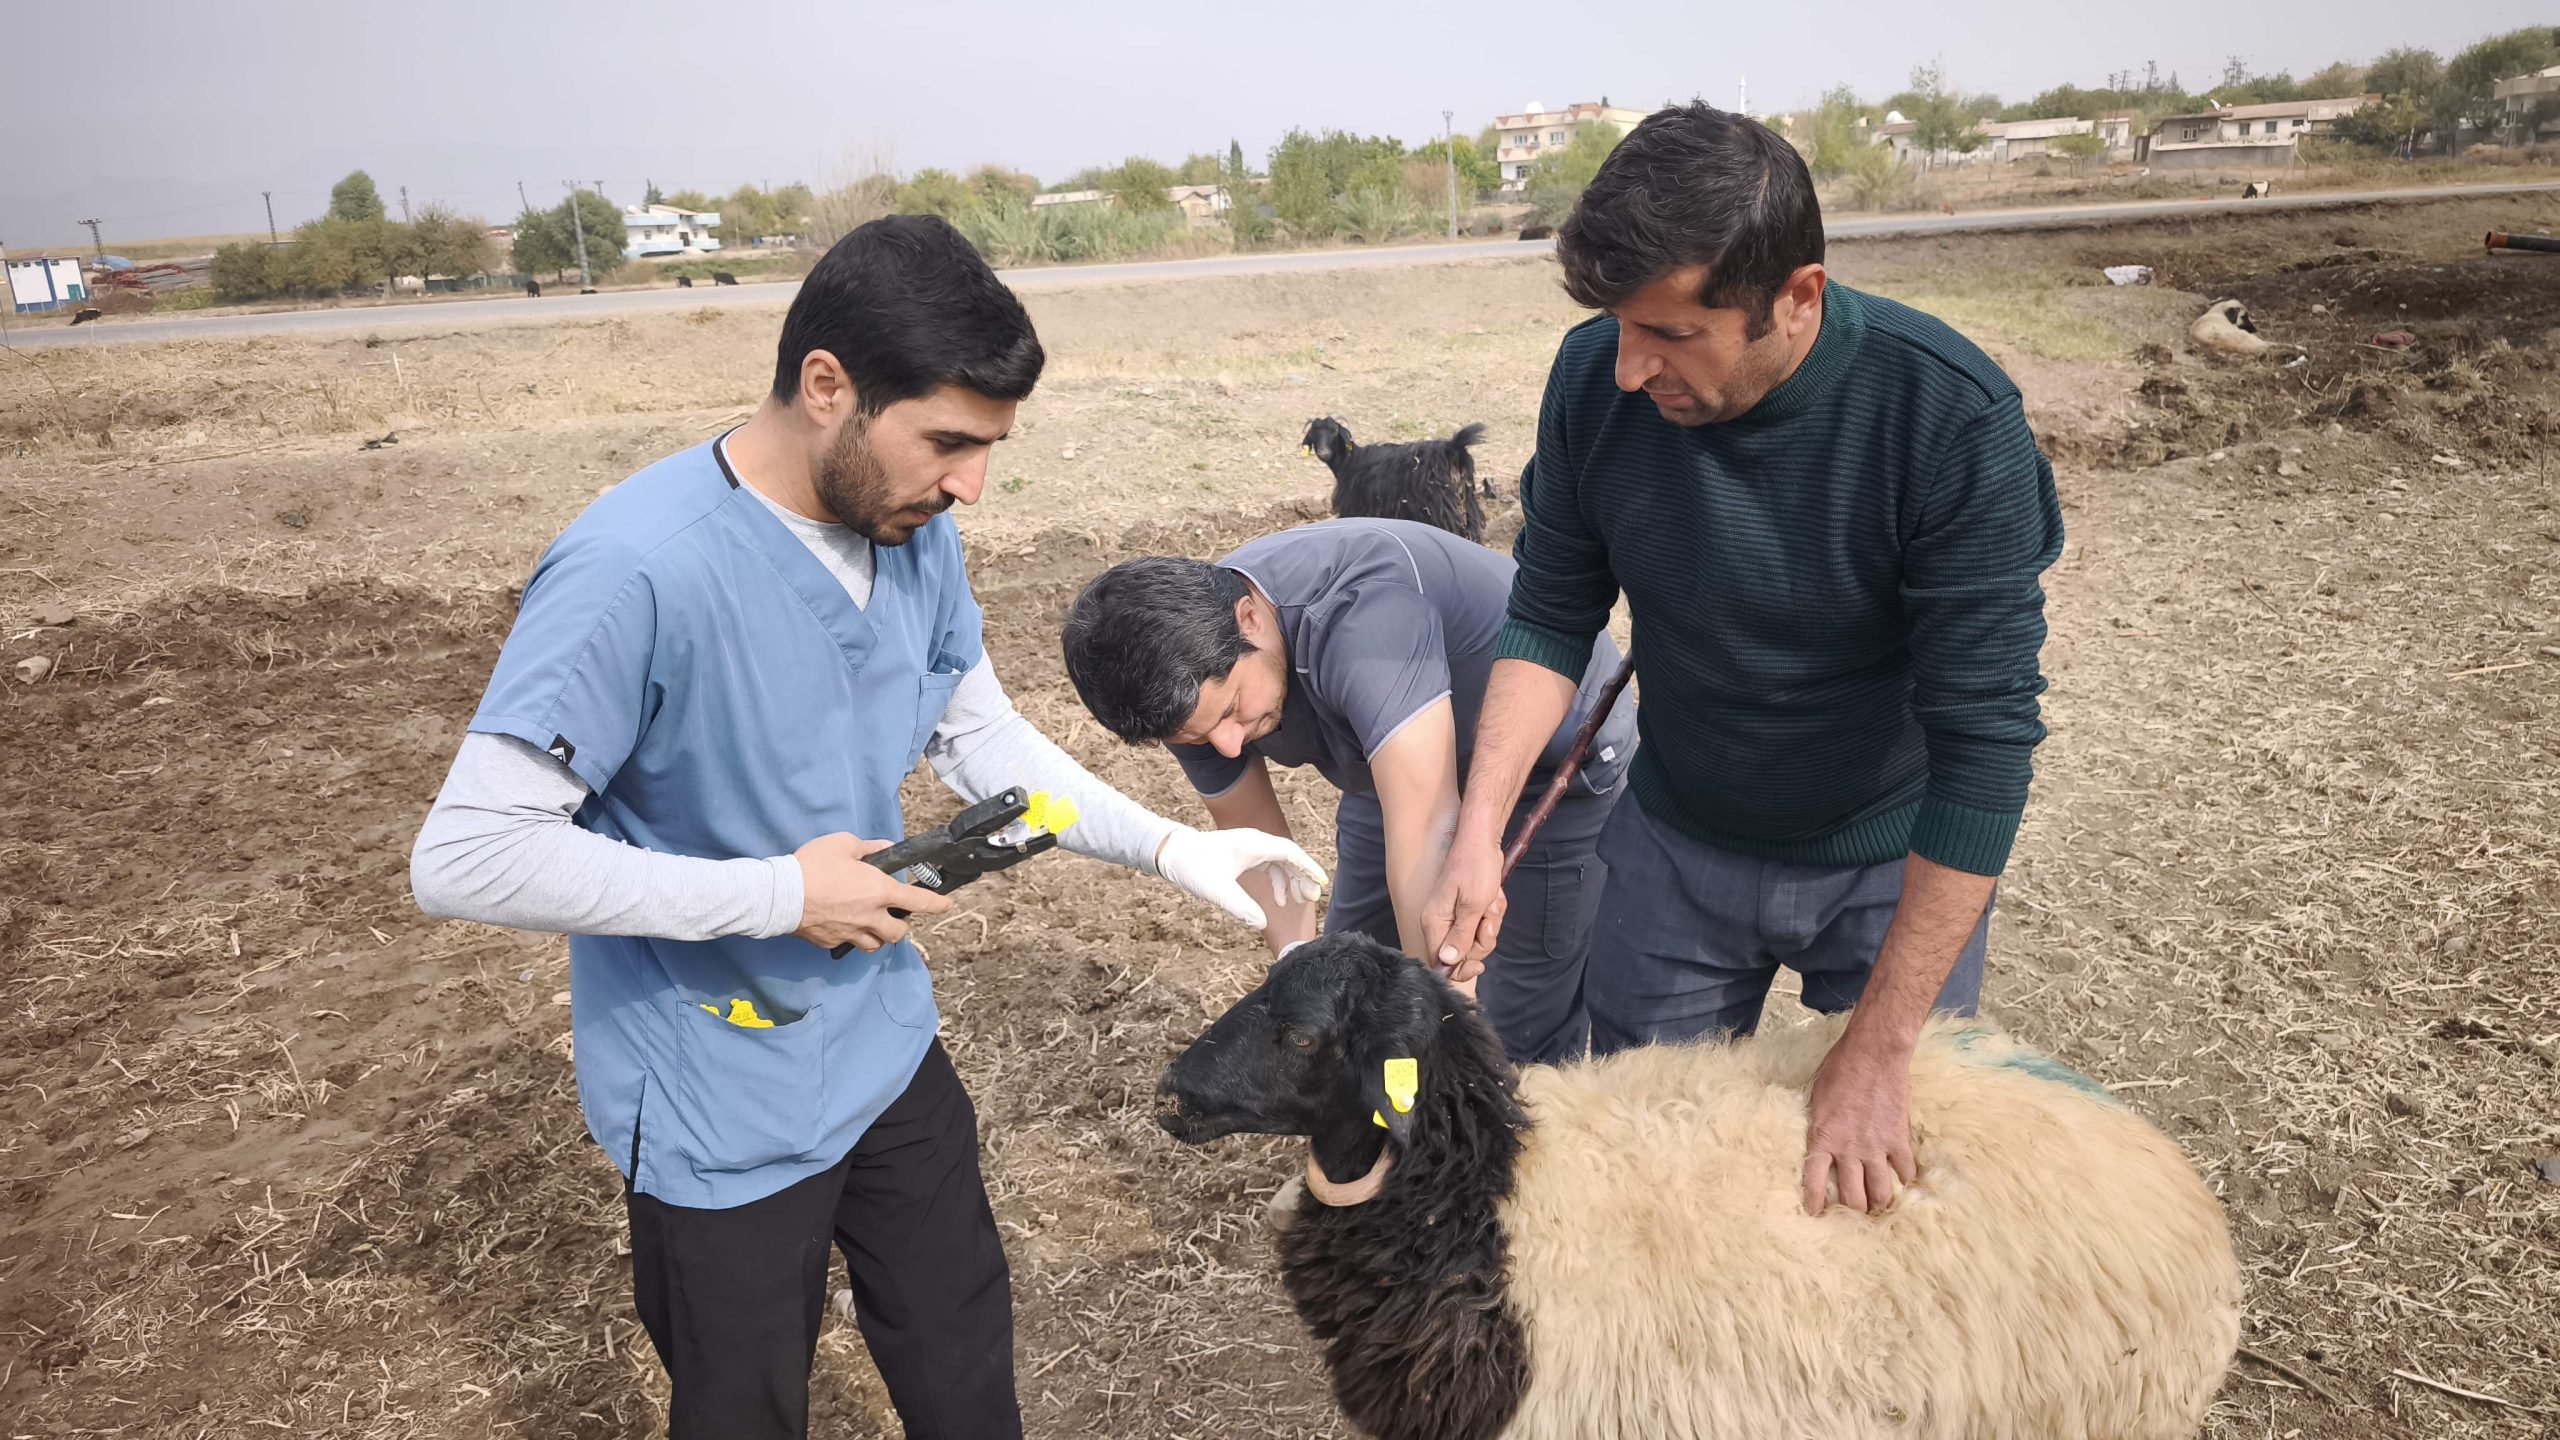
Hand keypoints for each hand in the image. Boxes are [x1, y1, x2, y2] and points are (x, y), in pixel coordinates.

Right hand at [792, 833, 952, 952]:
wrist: (781, 895)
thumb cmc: (813, 865)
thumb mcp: (843, 844)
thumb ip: (869, 847)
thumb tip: (884, 848)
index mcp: (879, 890)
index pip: (918, 901)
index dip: (937, 904)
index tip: (947, 904)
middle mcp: (871, 916)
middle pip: (899, 934)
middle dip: (901, 927)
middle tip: (892, 915)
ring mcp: (851, 933)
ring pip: (876, 945)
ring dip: (878, 937)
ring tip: (870, 924)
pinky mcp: (832, 943)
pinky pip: (850, 944)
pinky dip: (853, 938)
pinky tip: (843, 926)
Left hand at [1157, 826, 1325, 927]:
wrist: (1170, 853)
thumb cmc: (1192, 867)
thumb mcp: (1217, 890)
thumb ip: (1240, 907)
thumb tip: (1262, 923)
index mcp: (1254, 845)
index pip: (1291, 853)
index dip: (1308, 868)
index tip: (1321, 885)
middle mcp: (1254, 842)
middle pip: (1289, 857)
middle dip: (1303, 877)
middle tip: (1311, 899)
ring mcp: (1248, 848)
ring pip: (1279, 862)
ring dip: (1290, 881)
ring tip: (1296, 901)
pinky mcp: (1242, 855)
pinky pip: (1268, 866)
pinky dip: (1277, 881)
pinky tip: (1276, 900)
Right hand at [1419, 831, 1505, 981]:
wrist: (1482, 840)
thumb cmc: (1475, 866)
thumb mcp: (1472, 905)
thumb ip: (1460, 936)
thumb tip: (1446, 963)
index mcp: (1434, 922)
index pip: (1440, 962)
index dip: (1461, 968)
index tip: (1479, 963)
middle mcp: (1440, 922)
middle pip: (1462, 954)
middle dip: (1482, 940)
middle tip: (1487, 920)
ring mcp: (1453, 916)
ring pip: (1476, 939)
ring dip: (1491, 923)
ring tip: (1491, 902)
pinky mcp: (1466, 910)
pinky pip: (1482, 925)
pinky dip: (1492, 913)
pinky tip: (1493, 898)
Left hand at [1801, 1029, 1917, 1215]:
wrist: (1874, 1053)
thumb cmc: (1840, 1069)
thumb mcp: (1817, 1099)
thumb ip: (1820, 1126)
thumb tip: (1821, 1144)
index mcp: (1822, 1138)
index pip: (1813, 1182)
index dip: (1815, 1203)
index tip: (1815, 1214)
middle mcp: (1848, 1150)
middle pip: (1852, 1198)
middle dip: (1853, 1211)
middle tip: (1855, 1213)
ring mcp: (1875, 1147)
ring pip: (1881, 1193)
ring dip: (1879, 1202)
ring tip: (1879, 1204)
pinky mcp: (1898, 1140)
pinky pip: (1905, 1171)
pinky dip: (1905, 1178)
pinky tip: (1902, 1177)